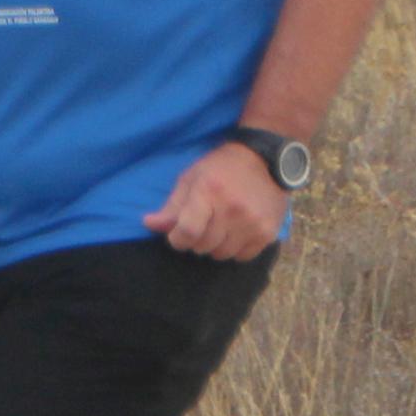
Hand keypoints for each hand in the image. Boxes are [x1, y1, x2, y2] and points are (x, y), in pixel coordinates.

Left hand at [148, 142, 284, 259]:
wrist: (263, 159)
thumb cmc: (221, 168)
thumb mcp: (191, 179)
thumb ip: (171, 206)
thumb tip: (148, 224)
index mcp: (209, 192)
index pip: (187, 232)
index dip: (177, 239)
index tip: (178, 234)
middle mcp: (232, 209)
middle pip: (203, 246)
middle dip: (196, 240)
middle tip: (202, 225)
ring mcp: (252, 222)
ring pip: (222, 254)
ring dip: (215, 246)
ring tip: (219, 227)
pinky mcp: (267, 232)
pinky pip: (242, 257)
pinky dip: (235, 249)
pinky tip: (235, 232)